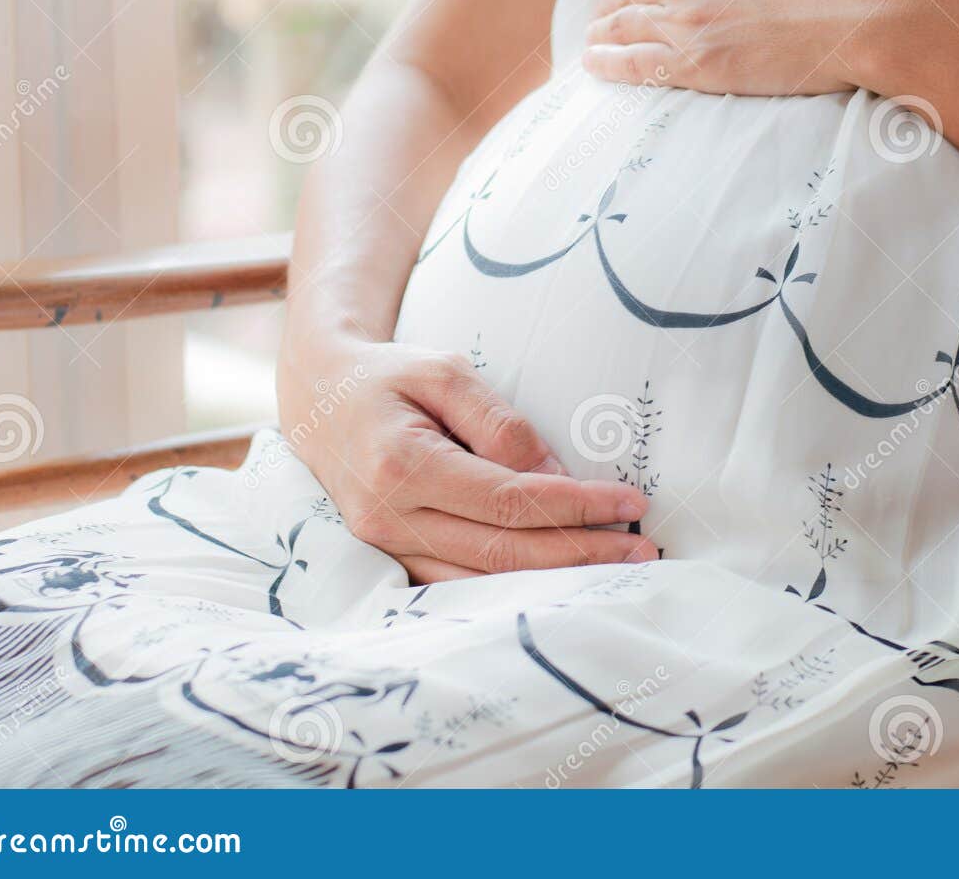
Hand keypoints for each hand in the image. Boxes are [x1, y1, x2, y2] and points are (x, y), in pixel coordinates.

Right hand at [277, 336, 656, 583]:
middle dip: (581, 551)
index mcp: (403, 466)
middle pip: (504, 552)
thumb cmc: (388, 375)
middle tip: (642, 548)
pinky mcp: (389, 559)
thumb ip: (501, 425)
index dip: (577, 506)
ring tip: (616, 564)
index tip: (631, 502)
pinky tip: (558, 577)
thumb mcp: (446, 372)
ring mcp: (384, 547)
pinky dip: (514, 586)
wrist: (317, 394)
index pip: (511, 502)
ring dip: (555, 578)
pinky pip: (459, 585)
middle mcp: (389, 518)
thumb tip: (556, 480)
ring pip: (483, 580)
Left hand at [581, 0, 911, 94]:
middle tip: (603, 17)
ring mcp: (688, 21)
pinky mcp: (701, 66)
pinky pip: (635, 65)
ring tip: (593, 43)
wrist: (873, 5)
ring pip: (623, 26)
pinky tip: (595, 65)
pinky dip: (608, 64)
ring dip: (603, 33)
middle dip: (610, 3)